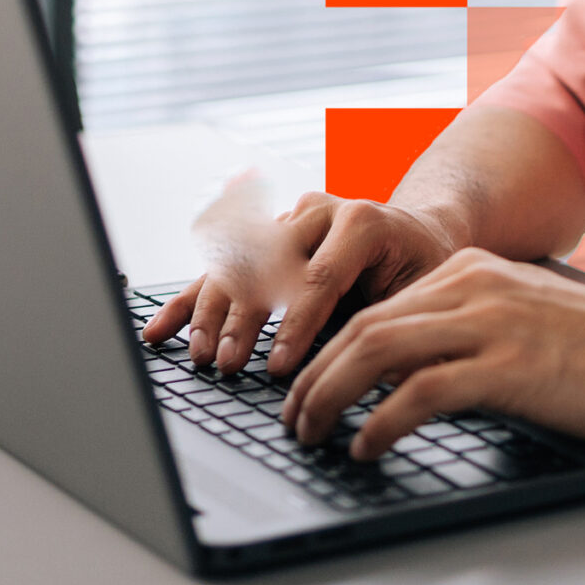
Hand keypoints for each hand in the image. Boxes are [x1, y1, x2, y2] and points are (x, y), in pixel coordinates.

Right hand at [138, 191, 460, 376]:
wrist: (419, 231)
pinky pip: (222, 269)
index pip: (320, 277)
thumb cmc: (423, 267)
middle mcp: (319, 211)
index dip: (296, 326)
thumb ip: (392, 321)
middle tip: (230, 364)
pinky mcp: (266, 237)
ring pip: (238, 266)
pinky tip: (161, 331)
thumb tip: (371, 372)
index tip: (279, 368)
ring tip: (202, 355)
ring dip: (214, 313)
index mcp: (362, 222)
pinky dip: (191, 302)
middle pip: (268, 267)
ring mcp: (288, 221)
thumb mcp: (423, 291)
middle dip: (245, 321)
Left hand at [280, 249, 584, 459]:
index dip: (329, 351)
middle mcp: (473, 287)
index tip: (307, 388)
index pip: (376, 306)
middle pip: (363, 326)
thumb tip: (407, 376)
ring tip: (310, 434)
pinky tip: (366, 447)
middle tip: (292, 419)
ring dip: (330, 397)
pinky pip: (421, 391)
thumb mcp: (523, 319)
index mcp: (473, 271)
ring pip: (377, 350)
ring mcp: (490, 324)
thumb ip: (467, 330)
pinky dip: (381, 422)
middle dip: (313, 377)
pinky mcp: (508, 367)